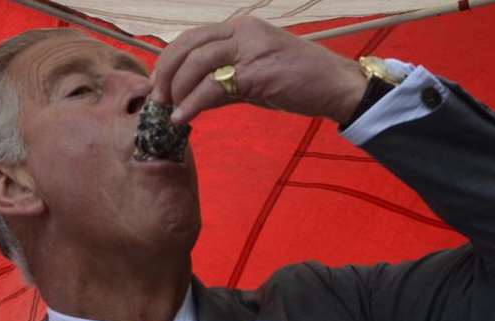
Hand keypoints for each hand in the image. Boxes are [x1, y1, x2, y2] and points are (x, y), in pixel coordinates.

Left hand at [151, 16, 367, 123]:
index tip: (160, 84)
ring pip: (195, 63)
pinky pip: (212, 87)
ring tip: (168, 111)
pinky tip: (183, 118)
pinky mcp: (256, 73)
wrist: (337, 86)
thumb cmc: (302, 82)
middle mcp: (243, 31)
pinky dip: (192, 104)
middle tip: (157, 99)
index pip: (193, 37)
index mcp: (242, 27)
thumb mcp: (259, 76)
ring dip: (176, 90)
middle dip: (165, 73)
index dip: (169, 60)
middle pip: (187, 45)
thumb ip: (228, 82)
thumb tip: (197, 99)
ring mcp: (249, 49)